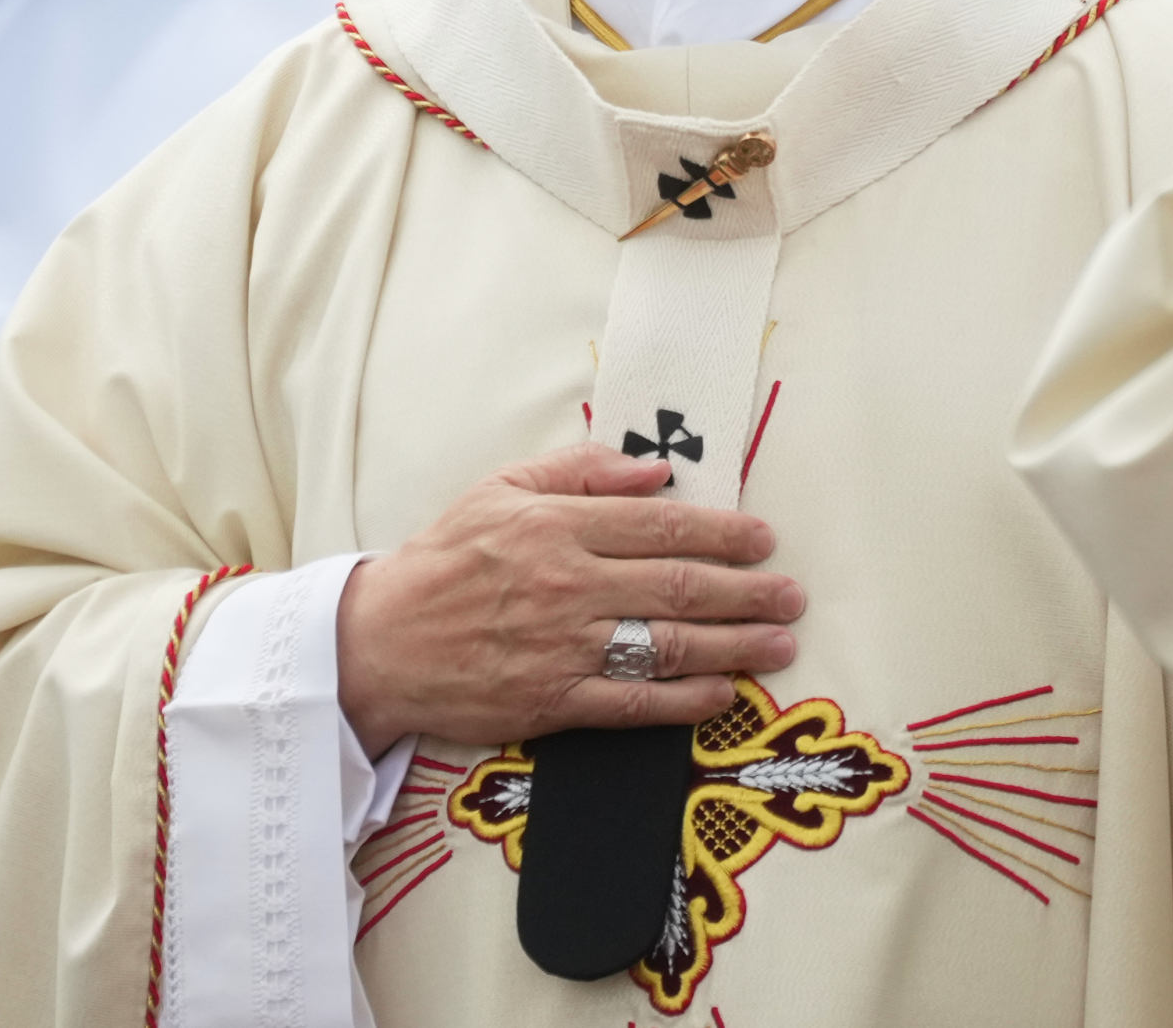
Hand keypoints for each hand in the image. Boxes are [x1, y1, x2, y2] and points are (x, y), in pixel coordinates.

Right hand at [334, 445, 803, 755]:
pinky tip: (724, 693)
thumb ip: (581, 470)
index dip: (724, 531)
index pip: (662, 525)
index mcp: (558, 526)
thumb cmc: (444, 559)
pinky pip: (635, 703)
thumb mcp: (501, 489)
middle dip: (748, 590)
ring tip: (781, 643)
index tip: (765, 538)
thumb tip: (656, 470)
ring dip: (736, 645)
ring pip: (668, 645)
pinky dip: (686, 701)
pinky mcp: (553, 702)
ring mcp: (563, 648)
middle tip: (792, 594)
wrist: (379, 643)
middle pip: (679, 586)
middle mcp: (568, 585)